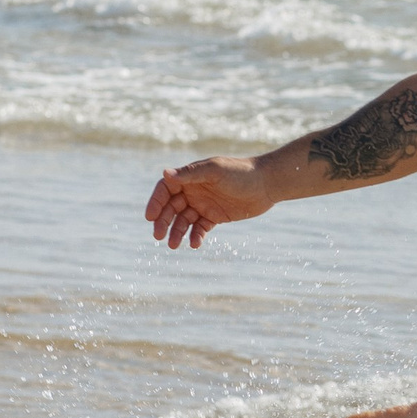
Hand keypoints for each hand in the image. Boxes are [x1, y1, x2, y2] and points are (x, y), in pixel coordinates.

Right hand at [145, 155, 272, 249]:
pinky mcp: (215, 216)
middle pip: (171, 207)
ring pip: (184, 220)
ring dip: (177, 232)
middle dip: (163, 221)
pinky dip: (196, 236)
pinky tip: (194, 244)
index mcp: (190, 177)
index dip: (156, 202)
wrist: (267, 183)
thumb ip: (190, 174)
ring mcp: (204, 204)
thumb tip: (165, 173)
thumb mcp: (215, 171)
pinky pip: (200, 228)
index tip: (149, 217)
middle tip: (157, 236)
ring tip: (174, 245)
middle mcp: (194, 190)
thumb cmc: (241, 172)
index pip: (166, 189)